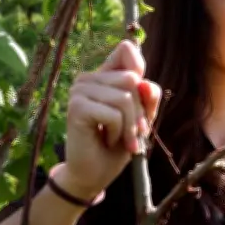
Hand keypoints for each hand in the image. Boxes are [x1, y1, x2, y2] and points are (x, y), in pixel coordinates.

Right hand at [56, 40, 161, 200]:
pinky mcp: (76, 107)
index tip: (141, 98)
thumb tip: (144, 82)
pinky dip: (117, 132)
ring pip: (124, 98)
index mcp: (104, 75)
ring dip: (129, 126)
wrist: (95, 174)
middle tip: (132, 133)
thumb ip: (148, 97)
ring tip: (118, 138)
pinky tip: (106, 140)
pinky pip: (114, 114)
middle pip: (132, 80)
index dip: (140, 71)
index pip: (126, 50)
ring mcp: (79, 91)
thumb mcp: (141, 118)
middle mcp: (88, 78)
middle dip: (139, 112)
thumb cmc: (118, 144)